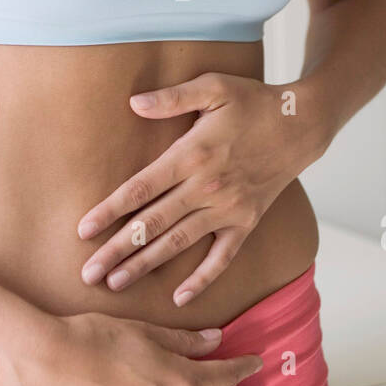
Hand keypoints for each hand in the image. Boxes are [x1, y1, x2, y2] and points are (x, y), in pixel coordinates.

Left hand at [77, 73, 325, 304]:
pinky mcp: (247, 221)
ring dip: (146, 265)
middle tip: (88, 273)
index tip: (83, 230)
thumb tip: (133, 103)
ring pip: (179, 243)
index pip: (141, 188)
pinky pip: (222, 257)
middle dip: (117, 250)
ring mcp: (228, 208)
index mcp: (192, 154)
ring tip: (116, 283)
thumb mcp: (213, 87)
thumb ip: (172, 98)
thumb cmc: (253, 100)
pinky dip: (202, 279)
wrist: (302, 124)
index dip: (110, 211)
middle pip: (153, 224)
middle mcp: (207, 187)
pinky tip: (179, 298)